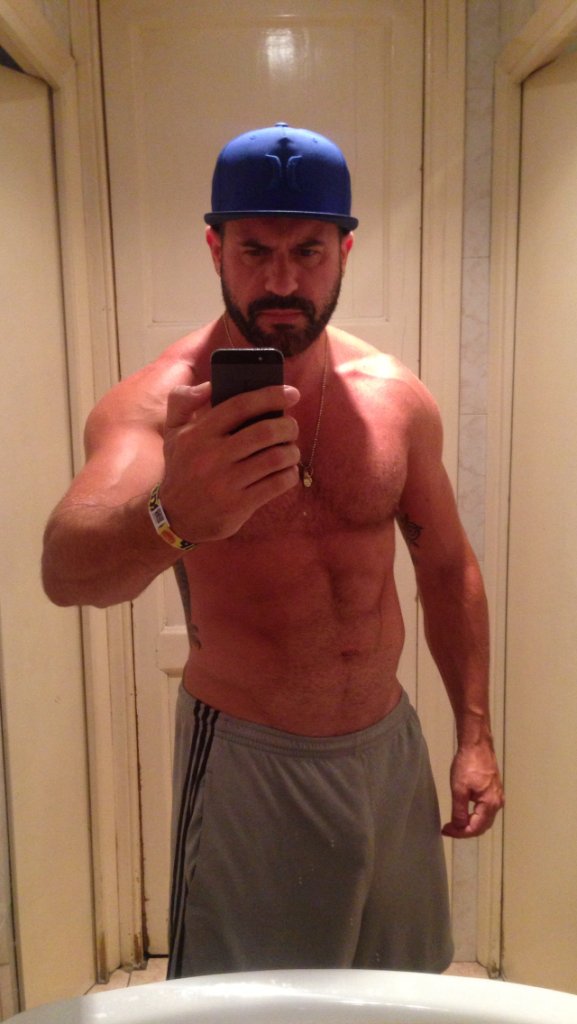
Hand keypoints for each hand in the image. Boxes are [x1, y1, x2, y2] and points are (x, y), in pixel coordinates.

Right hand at [158, 381, 300, 542]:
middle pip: (265, 432)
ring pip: (275, 458)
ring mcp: (226, 482)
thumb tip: (210, 384)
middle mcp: (212, 456)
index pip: (240, 406)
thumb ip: (182, 400)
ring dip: (292, 452)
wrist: (174, 516)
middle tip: (292, 428)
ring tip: (291, 451)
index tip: (291, 393)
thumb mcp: (172, 431)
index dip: (270, 396)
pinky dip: (289, 475)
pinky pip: (276, 484)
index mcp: (198, 433)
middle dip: (288, 426)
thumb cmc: (181, 467)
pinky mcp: (238, 505)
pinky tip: (287, 472)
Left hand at [442, 743, 503, 838]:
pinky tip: (465, 813)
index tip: (445, 830)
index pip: (475, 828)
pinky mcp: (494, 790)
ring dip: (471, 824)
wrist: (477, 745)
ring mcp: (497, 796)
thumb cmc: (467, 765)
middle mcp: (497, 803)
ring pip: (485, 819)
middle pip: (482, 826)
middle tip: (449, 829)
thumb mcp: (459, 789)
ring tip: (455, 823)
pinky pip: (486, 810)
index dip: (459, 833)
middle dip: (465, 830)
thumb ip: (459, 811)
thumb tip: (458, 827)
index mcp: (490, 804)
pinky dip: (475, 815)